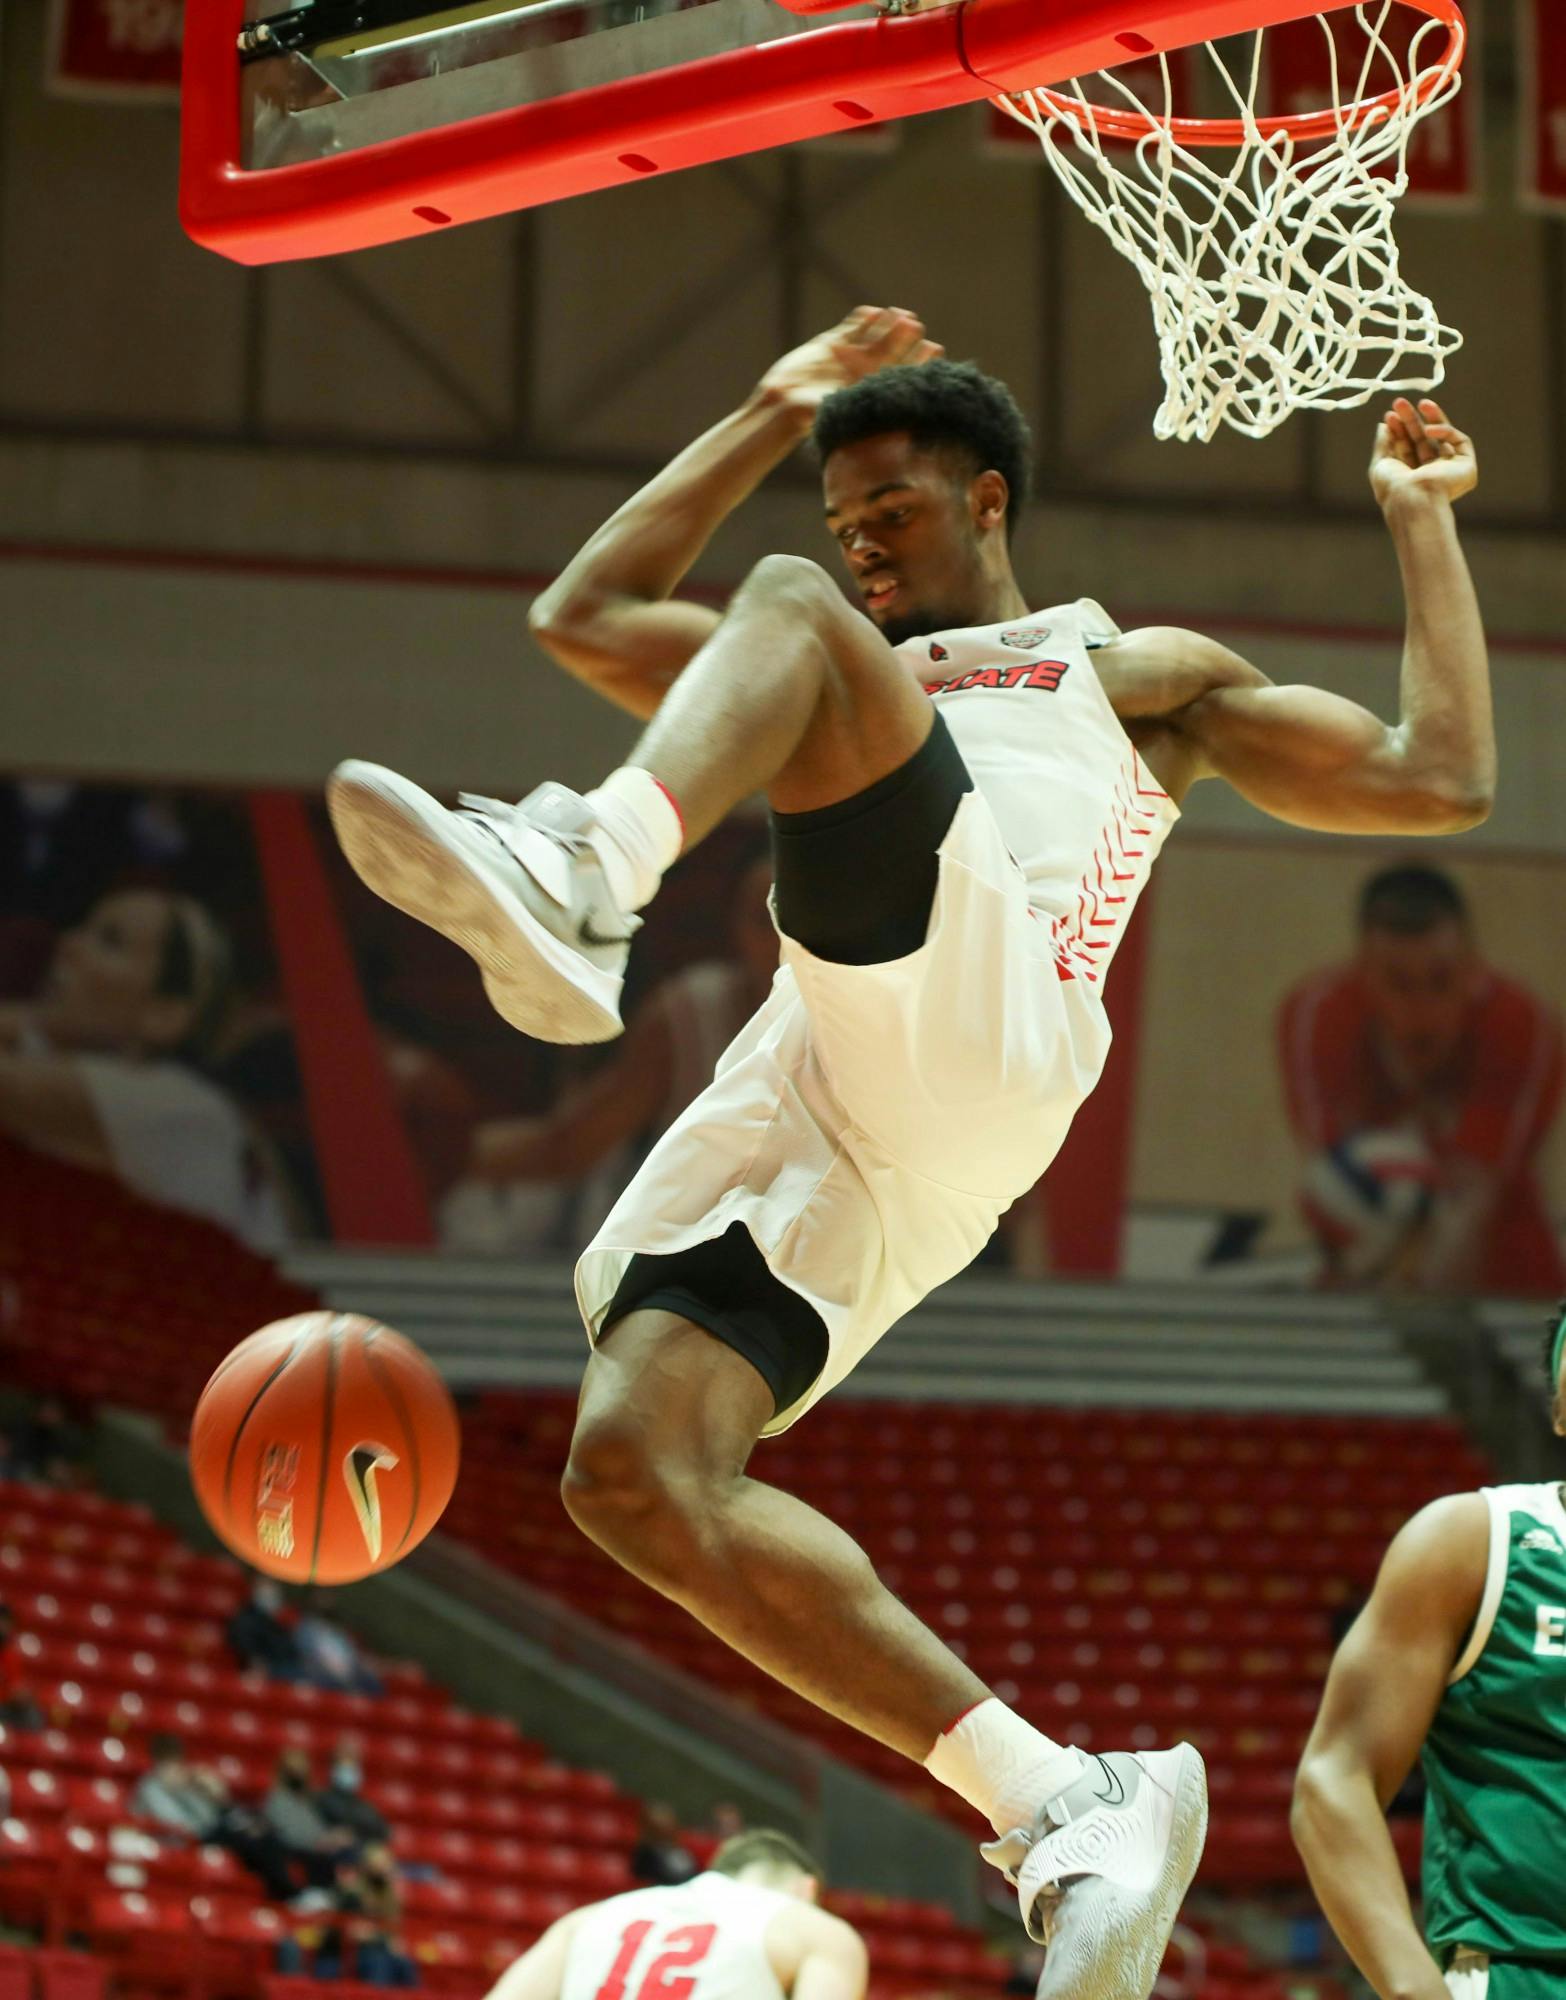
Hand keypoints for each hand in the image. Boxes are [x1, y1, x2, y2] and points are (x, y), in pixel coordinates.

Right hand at [757, 305, 942, 416]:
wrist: (782, 407)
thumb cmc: (813, 419)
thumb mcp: (844, 413)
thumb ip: (865, 404)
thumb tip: (897, 406)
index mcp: (875, 392)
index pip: (905, 373)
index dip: (920, 361)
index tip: (934, 349)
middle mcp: (866, 373)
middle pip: (894, 351)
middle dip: (905, 338)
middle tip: (914, 325)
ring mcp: (851, 356)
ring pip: (876, 336)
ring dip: (888, 324)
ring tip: (899, 314)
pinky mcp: (833, 343)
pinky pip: (853, 327)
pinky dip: (863, 320)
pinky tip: (873, 312)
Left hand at [1370, 397, 1475, 510]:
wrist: (1412, 499)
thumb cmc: (1393, 488)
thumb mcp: (1381, 464)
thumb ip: (1384, 444)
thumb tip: (1384, 424)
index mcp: (1411, 477)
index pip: (1406, 448)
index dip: (1398, 431)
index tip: (1389, 416)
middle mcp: (1431, 474)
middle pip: (1422, 440)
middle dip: (1411, 420)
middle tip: (1399, 402)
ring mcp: (1450, 470)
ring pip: (1441, 437)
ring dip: (1430, 417)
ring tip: (1419, 403)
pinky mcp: (1466, 467)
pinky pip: (1459, 440)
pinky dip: (1444, 431)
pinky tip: (1428, 429)